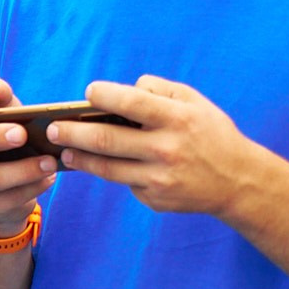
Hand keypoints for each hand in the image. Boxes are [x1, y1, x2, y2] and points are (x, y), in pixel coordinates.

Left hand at [52, 77, 259, 216]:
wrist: (238, 181)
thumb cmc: (209, 134)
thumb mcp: (195, 103)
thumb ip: (159, 91)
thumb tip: (120, 90)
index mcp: (178, 119)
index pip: (131, 103)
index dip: (104, 95)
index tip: (87, 92)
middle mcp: (167, 149)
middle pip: (105, 139)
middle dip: (71, 132)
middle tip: (51, 128)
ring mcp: (159, 178)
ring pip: (106, 168)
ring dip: (78, 158)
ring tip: (62, 149)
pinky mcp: (155, 199)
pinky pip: (124, 183)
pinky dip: (111, 173)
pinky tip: (96, 165)